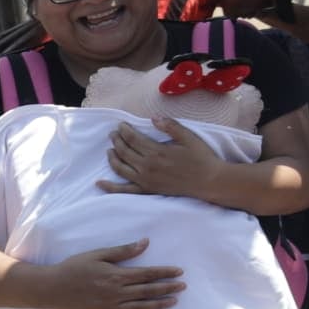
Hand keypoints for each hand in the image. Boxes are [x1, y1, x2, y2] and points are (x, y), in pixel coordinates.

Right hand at [48, 240, 184, 308]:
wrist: (52, 288)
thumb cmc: (75, 267)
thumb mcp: (98, 254)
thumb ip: (123, 251)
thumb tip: (145, 242)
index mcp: (116, 275)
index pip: (147, 274)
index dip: (165, 272)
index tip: (179, 271)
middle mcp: (116, 293)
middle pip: (148, 291)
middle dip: (167, 288)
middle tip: (183, 286)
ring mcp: (110, 307)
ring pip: (140, 307)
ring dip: (159, 304)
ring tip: (174, 301)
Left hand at [99, 118, 222, 201]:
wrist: (209, 182)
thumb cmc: (201, 158)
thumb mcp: (189, 137)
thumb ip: (170, 127)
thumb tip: (153, 118)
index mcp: (156, 152)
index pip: (133, 139)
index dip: (124, 130)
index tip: (120, 125)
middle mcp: (147, 166)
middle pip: (124, 151)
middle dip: (116, 140)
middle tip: (113, 134)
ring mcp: (145, 180)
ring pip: (120, 167)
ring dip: (112, 157)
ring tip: (110, 149)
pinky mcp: (147, 190)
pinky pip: (124, 190)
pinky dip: (110, 187)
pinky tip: (99, 182)